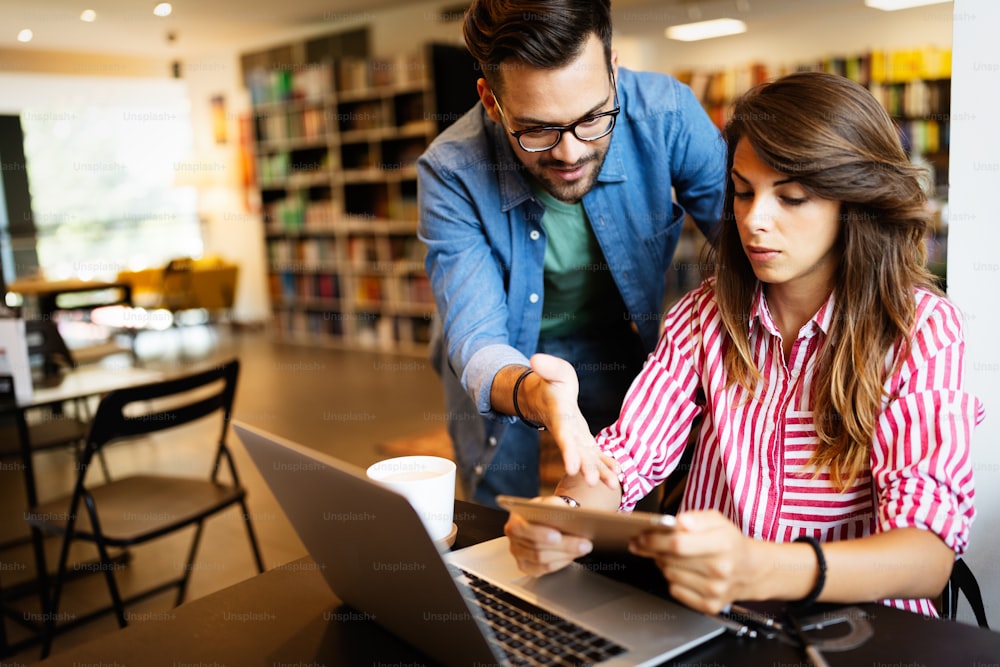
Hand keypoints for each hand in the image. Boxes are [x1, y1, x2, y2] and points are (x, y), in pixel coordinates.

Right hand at [504, 496, 593, 575]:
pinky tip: (573, 555)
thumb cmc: (550, 511)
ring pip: (542, 560)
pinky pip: (545, 569)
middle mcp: (514, 539)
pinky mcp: (527, 567)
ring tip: (583, 548)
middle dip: (563, 546)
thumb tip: (560, 513)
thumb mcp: (551, 502)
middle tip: (584, 543)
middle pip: (536, 548)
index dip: (539, 533)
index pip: (521, 529)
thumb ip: (552, 505)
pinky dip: (561, 562)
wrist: (552, 520)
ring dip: (565, 554)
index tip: (557, 535)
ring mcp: (519, 555)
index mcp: (515, 520)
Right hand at [529, 353, 619, 489]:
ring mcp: (576, 439)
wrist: (547, 398)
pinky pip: (596, 456)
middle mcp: (567, 433)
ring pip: (588, 459)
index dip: (567, 451)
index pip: (562, 436)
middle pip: (576, 453)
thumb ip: (548, 367)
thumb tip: (536, 359)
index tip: (571, 468)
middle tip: (593, 482)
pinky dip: (606, 464)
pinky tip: (618, 474)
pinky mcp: (585, 441)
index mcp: (559, 417)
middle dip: (585, 468)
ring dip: (600, 471)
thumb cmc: (552, 383)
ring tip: (613, 484)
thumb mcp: (553, 371)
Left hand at [628, 510, 755, 613]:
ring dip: (663, 564)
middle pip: (670, 560)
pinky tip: (682, 572)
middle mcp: (720, 570)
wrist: (751, 570)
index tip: (642, 536)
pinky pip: (676, 592)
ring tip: (671, 556)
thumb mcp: (717, 520)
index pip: (678, 543)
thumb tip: (679, 522)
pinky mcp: (710, 605)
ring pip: (670, 576)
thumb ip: (696, 518)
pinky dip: (673, 581)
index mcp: (722, 544)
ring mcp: (715, 590)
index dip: (654, 539)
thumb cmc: (730, 542)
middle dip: (654, 550)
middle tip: (650, 543)